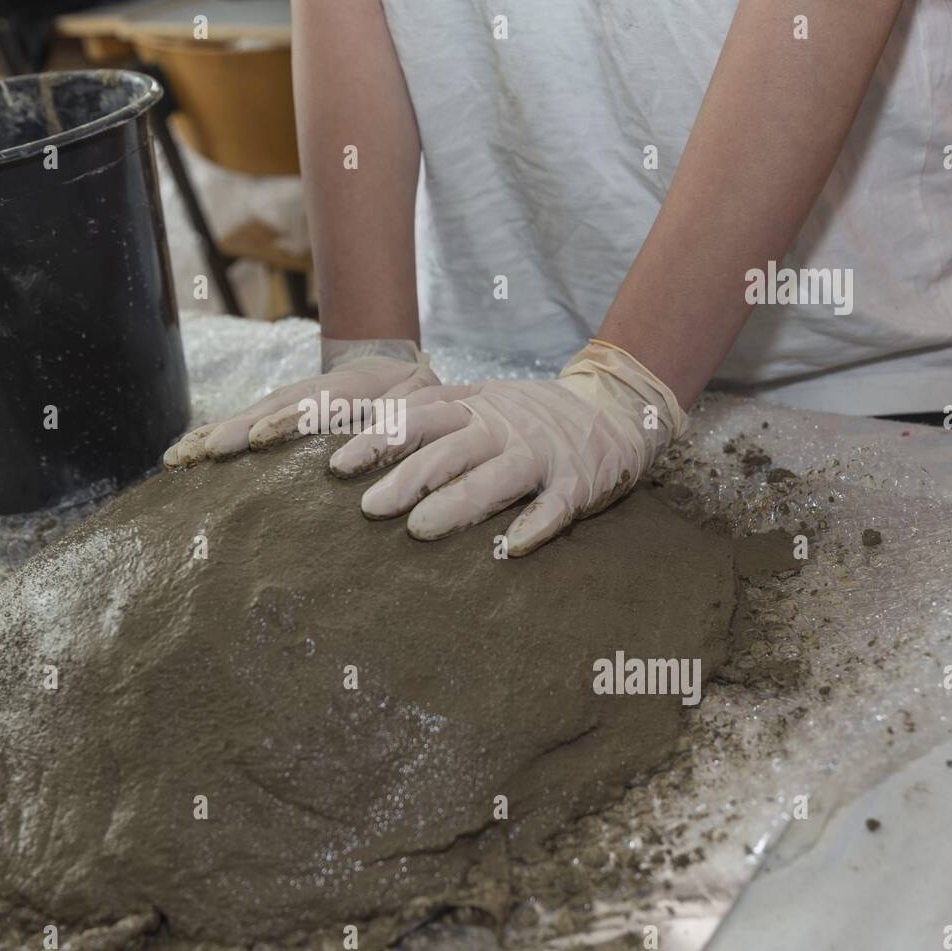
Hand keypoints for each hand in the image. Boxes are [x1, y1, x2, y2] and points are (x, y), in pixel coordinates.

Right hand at [163, 339, 438, 466]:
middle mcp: (307, 394)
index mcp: (346, 389)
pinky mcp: (274, 417)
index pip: (314, 403)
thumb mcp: (419, 397)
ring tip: (178, 456)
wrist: (390, 366)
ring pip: (246, 417)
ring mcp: (286, 404)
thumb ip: (403, 413)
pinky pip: (239, 426)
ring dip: (211, 435)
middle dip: (234, 430)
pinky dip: (210, 437)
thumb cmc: (410, 392)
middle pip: (267, 410)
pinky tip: (182, 456)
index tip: (261, 437)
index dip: (288, 419)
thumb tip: (385, 433)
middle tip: (202, 452)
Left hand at [327, 339, 687, 555]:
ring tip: (420, 529)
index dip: (378, 438)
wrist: (614, 409)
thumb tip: (363, 438)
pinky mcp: (576, 483)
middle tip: (367, 508)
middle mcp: (503, 425)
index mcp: (475, 405)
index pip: (418, 415)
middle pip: (448, 448)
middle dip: (406, 477)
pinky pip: (555, 506)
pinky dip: (535, 525)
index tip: (338, 464)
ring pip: (495, 477)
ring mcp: (541, 453)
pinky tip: (513, 547)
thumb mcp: (481, 403)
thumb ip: (433, 418)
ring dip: (458, 502)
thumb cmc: (529, 417)